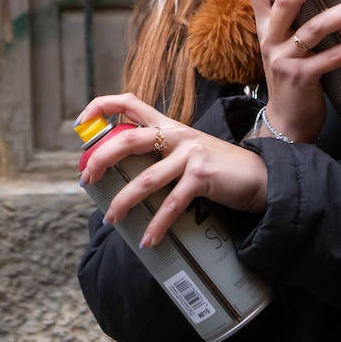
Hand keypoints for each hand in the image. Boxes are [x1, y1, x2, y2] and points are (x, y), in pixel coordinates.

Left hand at [76, 93, 268, 248]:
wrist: (260, 177)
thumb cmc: (218, 168)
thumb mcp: (187, 152)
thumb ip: (161, 155)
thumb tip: (127, 176)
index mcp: (168, 125)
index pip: (129, 102)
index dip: (101, 106)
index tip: (81, 121)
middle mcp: (177, 134)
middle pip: (128, 138)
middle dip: (101, 159)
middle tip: (86, 178)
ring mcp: (189, 154)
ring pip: (145, 179)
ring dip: (123, 202)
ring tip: (111, 218)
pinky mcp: (202, 176)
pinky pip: (171, 204)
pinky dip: (157, 225)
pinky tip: (148, 239)